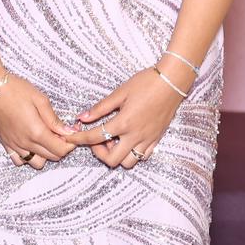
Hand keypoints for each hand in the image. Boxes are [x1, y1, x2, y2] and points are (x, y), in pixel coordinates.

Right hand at [0, 72, 76, 169]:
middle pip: (52, 157)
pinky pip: (19, 161)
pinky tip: (30, 144)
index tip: (70, 132)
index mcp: (37, 132)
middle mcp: (26, 143)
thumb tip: (68, 131)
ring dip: (45, 154)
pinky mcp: (6, 144)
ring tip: (45, 139)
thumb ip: (54, 119)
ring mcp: (15, 145)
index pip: (61, 149)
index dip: (70, 143)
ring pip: (37, 163)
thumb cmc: (16, 90)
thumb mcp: (40, 100)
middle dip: (61, 147)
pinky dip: (28, 157)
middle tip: (60, 132)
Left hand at [69, 69, 184, 168]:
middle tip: (96, 139)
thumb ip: (100, 108)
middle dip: (99, 153)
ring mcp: (148, 139)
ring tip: (113, 140)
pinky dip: (132, 154)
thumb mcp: (120, 93)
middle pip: (112, 160)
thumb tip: (82, 117)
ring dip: (117, 155)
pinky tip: (128, 141)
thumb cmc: (146, 83)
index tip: (71, 138)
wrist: (173, 81)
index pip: (96, 137)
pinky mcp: (157, 139)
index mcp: (124, 122)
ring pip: (129, 162)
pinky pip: (143, 157)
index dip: (80, 139)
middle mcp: (136, 136)